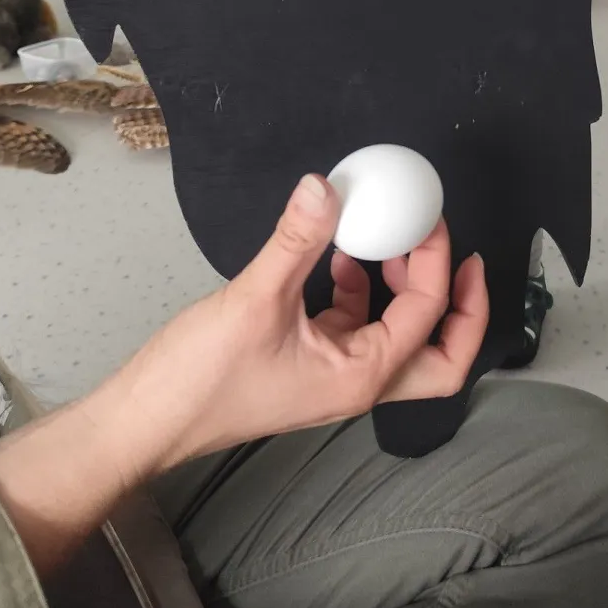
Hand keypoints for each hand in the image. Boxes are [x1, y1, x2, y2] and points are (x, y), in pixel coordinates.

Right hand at [112, 174, 485, 472]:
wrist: (146, 421)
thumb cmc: (201, 379)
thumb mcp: (255, 298)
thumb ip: (297, 238)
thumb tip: (324, 185)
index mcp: (361, 377)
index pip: (427, 316)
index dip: (437, 263)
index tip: (430, 220)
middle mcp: (357, 384)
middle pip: (440, 358)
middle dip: (461, 310)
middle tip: (460, 258)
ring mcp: (333, 379)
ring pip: (398, 342)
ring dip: (406, 293)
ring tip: (390, 242)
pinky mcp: (307, 366)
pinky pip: (355, 330)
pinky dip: (361, 295)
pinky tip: (339, 261)